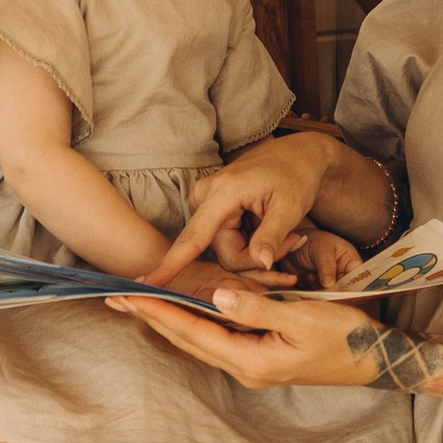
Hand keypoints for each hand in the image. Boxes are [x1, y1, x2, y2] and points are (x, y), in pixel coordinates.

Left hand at [107, 280, 390, 390]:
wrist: (377, 361)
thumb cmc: (346, 336)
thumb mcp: (304, 316)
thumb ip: (257, 308)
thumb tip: (216, 296)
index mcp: (252, 360)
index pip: (194, 332)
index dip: (159, 312)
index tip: (129, 296)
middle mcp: (246, 369)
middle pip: (188, 341)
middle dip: (152, 319)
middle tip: (117, 298)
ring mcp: (254, 366)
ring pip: (200, 341)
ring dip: (168, 322)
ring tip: (139, 305)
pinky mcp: (263, 359)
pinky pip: (218, 340)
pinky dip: (194, 324)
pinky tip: (183, 313)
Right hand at [150, 132, 335, 282]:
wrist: (294, 156)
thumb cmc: (295, 176)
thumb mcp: (290, 206)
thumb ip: (272, 236)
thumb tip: (262, 263)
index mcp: (222, 193)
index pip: (194, 237)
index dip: (172, 265)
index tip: (147, 285)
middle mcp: (204, 197)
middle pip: (223, 253)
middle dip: (257, 256)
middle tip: (292, 239)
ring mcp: (204, 204)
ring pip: (226, 252)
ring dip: (256, 250)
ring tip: (285, 232)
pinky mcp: (210, 212)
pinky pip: (226, 243)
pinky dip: (250, 243)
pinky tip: (270, 228)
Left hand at [294, 228, 366, 290]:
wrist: (293, 246)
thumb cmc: (312, 241)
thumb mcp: (321, 249)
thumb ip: (327, 266)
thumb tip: (330, 284)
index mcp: (351, 263)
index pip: (359, 279)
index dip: (354, 287)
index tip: (343, 290)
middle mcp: (344, 276)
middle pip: (347, 292)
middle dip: (334, 291)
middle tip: (323, 284)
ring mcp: (332, 285)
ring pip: (332, 297)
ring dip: (321, 290)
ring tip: (311, 275)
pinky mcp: (319, 290)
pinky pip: (319, 298)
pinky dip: (312, 292)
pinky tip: (308, 277)